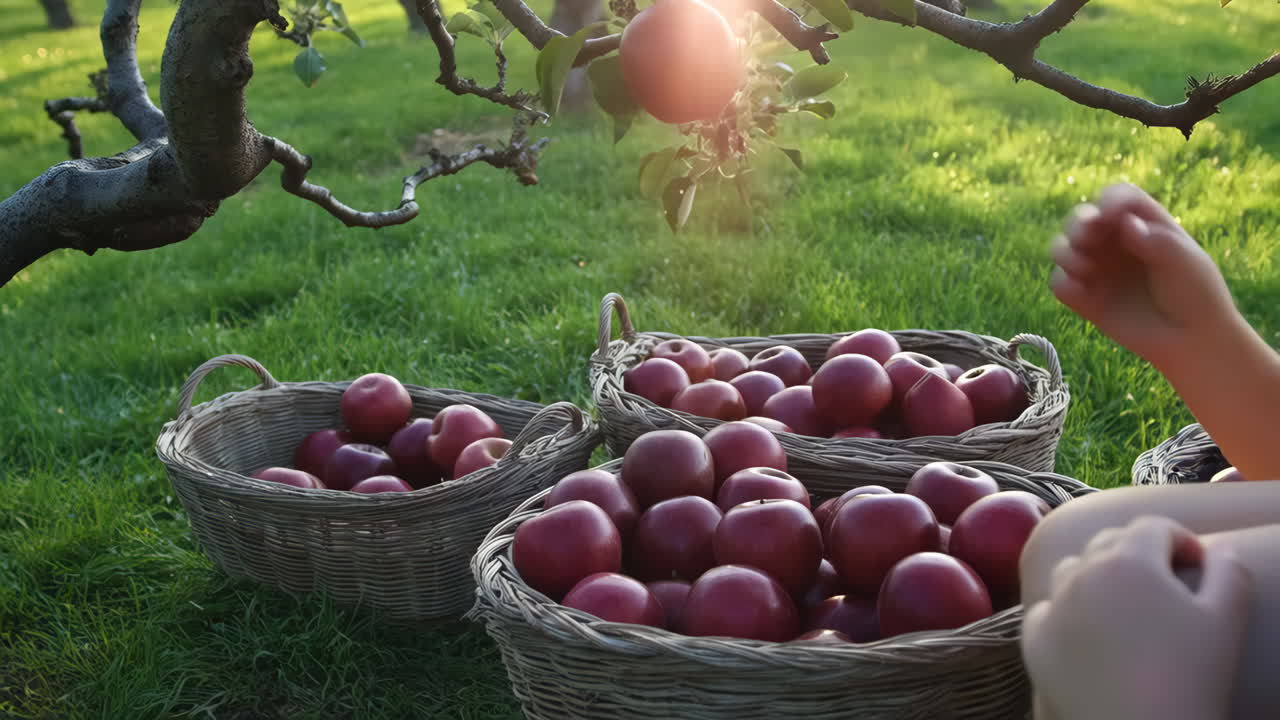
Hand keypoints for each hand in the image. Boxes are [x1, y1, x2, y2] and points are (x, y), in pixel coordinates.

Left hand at [1021, 515, 1252, 719]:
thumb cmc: (1188, 680)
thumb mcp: (1226, 621)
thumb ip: (1228, 572)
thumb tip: (1218, 548)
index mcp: (1129, 560)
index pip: (1154, 527)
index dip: (1182, 541)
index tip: (1198, 566)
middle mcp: (1082, 573)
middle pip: (1109, 542)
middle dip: (1139, 553)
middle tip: (1166, 585)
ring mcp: (1052, 605)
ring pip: (1072, 570)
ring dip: (1098, 576)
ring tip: (1125, 604)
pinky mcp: (1033, 639)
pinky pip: (1048, 609)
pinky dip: (1067, 612)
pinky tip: (1089, 632)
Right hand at [1048, 184, 1237, 366]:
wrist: (1190, 341)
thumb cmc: (1196, 296)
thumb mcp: (1186, 263)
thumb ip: (1158, 241)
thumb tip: (1126, 224)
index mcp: (1143, 225)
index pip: (1118, 198)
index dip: (1109, 200)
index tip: (1108, 214)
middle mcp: (1115, 243)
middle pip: (1083, 218)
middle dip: (1078, 224)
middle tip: (1086, 239)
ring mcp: (1098, 270)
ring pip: (1063, 247)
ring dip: (1064, 251)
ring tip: (1083, 268)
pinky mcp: (1085, 299)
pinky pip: (1059, 284)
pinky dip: (1063, 284)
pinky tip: (1080, 293)